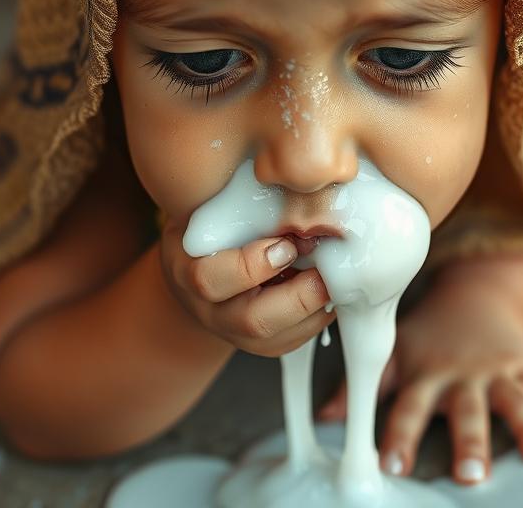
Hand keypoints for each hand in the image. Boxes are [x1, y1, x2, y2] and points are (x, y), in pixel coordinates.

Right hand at [157, 214, 334, 357]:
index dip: (253, 264)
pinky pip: (296, 340)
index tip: (286, 242)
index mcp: (187, 272)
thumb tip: (286, 177)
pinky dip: (320, 315)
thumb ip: (234, 202)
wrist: (197, 268)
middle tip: (324, 267)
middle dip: (298, 296)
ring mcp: (237, 334)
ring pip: (280, 339)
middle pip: (253, 321)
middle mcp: (210, 311)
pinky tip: (331, 287)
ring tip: (336, 275)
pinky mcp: (264, 345)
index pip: (210, 279)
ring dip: (316, 308)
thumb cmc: (209, 227)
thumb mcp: (208, 209)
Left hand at [317, 269, 522, 484]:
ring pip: (516, 400)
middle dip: (470, 443)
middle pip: (468, 410)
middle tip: (470, 476)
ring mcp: (499, 370)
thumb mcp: (394, 352)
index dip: (400, 436)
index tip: (391, 466)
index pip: (409, 407)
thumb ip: (364, 386)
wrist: (476, 296)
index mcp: (428, 373)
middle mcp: (465, 373)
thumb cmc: (428, 334)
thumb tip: (325, 418)